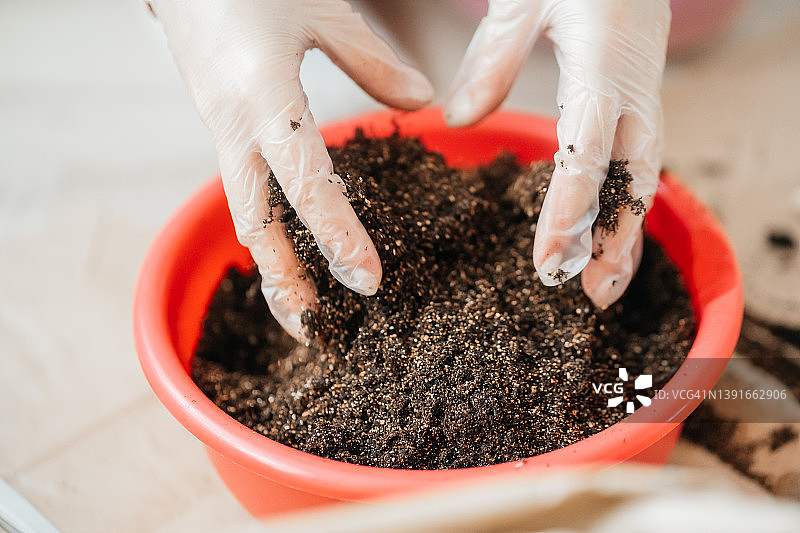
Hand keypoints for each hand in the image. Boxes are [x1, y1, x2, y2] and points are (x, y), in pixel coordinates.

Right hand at [150, 0, 432, 339]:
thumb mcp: (319, 14)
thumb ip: (371, 61)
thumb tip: (421, 101)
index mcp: (263, 100)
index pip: (307, 183)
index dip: (337, 236)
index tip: (368, 281)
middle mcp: (234, 128)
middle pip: (256, 222)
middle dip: (285, 280)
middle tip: (316, 330)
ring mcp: (220, 132)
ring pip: (244, 213)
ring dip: (271, 264)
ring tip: (301, 306)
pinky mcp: (220, 129)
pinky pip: (243, 190)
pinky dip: (267, 227)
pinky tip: (290, 246)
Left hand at [446, 0, 669, 307]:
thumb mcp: (522, 2)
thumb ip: (491, 60)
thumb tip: (455, 120)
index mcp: (603, 64)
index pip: (588, 151)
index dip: (572, 210)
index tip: (549, 258)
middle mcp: (633, 89)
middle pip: (631, 176)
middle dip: (612, 239)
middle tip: (586, 293)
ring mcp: (645, 96)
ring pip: (643, 177)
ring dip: (627, 233)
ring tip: (604, 287)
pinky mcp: (642, 100)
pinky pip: (640, 162)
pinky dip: (626, 206)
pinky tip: (610, 240)